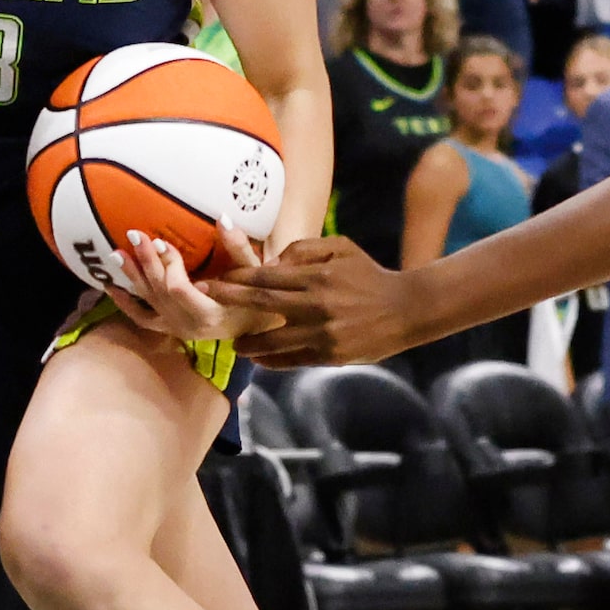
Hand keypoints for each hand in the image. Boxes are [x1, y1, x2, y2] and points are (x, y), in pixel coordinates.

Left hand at [103, 225, 274, 343]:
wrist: (255, 325)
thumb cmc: (255, 295)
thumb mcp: (252, 271)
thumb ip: (238, 247)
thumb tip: (222, 217)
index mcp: (210, 312)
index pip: (180, 289)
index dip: (169, 266)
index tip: (162, 242)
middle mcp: (188, 325)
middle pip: (160, 291)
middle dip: (147, 262)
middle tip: (135, 235)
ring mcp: (176, 329)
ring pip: (148, 302)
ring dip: (131, 277)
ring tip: (116, 253)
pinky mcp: (169, 330)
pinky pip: (142, 319)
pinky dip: (125, 304)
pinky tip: (110, 286)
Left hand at [206, 235, 422, 366]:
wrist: (405, 309)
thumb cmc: (368, 274)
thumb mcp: (340, 248)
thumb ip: (304, 249)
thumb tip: (270, 262)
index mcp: (318, 276)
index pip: (267, 277)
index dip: (237, 279)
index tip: (214, 280)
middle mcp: (317, 305)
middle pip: (262, 304)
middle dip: (230, 301)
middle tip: (203, 300)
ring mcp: (323, 333)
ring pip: (273, 341)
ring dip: (248, 342)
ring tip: (233, 343)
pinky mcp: (330, 356)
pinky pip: (292, 361)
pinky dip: (272, 361)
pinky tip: (259, 358)